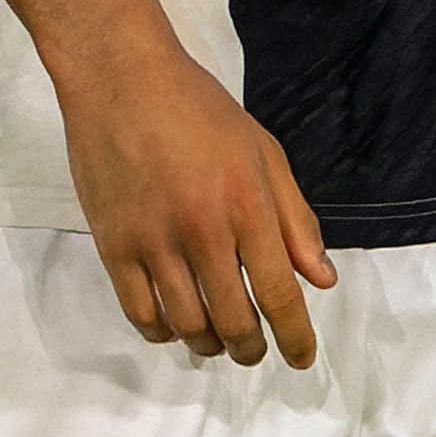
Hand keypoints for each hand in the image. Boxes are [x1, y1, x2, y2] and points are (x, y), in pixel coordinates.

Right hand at [63, 26, 332, 370]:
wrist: (120, 78)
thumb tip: (322, 279)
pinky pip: (140, 313)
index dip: (295, 338)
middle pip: (234, 322)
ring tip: (216, 339)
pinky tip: (174, 325)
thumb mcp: (264, 152)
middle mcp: (202, 232)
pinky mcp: (113, 246)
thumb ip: (296, 219)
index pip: (279, 295)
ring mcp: (153, 242)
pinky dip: (162, 331)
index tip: (302, 359)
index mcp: (247, 206)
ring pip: (187, 325)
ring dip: (208, 344)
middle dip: (251, 349)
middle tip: (254, 350)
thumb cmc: (198, 108)